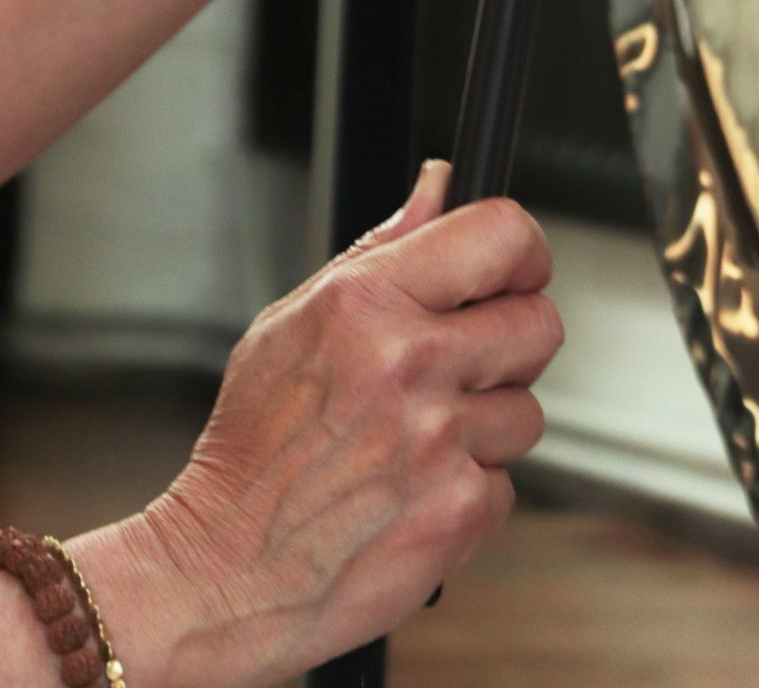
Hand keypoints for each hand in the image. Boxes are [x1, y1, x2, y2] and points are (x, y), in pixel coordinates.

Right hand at [83, 164, 562, 687]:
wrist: (219, 575)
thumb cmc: (251, 450)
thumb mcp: (292, 323)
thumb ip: (381, 248)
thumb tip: (439, 183)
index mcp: (368, 303)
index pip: (502, 234)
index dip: (524, 252)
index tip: (518, 272)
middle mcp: (408, 363)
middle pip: (540, 324)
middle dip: (512, 346)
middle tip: (462, 370)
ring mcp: (438, 440)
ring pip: (528, 412)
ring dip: (486, 429)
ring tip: (415, 444)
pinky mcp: (457, 511)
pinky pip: (505, 485)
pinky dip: (468, 493)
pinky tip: (410, 496)